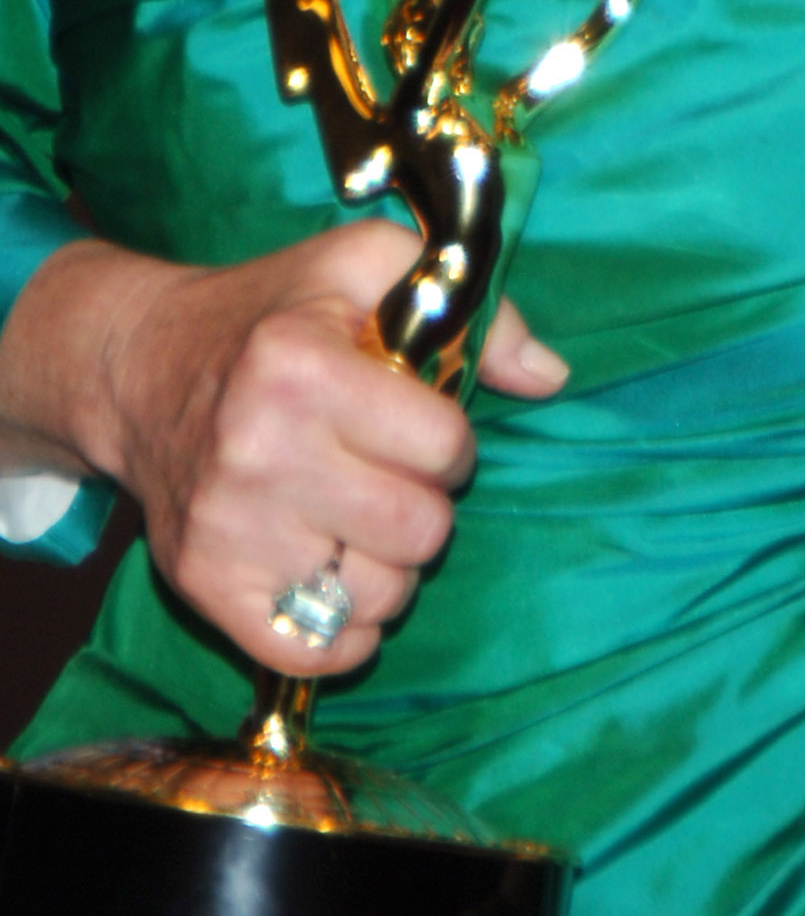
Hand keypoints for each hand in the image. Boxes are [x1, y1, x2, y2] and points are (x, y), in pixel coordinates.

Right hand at [0, 225, 565, 672]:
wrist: (143, 368)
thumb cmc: (274, 311)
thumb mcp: (369, 264)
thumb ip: (473, 309)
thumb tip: (550, 375)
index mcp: (299, 369)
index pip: (444, 447)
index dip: (451, 439)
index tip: (420, 424)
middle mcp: (257, 455)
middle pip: (419, 531)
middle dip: (428, 503)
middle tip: (393, 475)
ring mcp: (227, 531)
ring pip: (378, 597)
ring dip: (391, 564)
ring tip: (361, 517)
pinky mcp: (205, 588)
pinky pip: (319, 652)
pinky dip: (349, 628)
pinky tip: (338, 571)